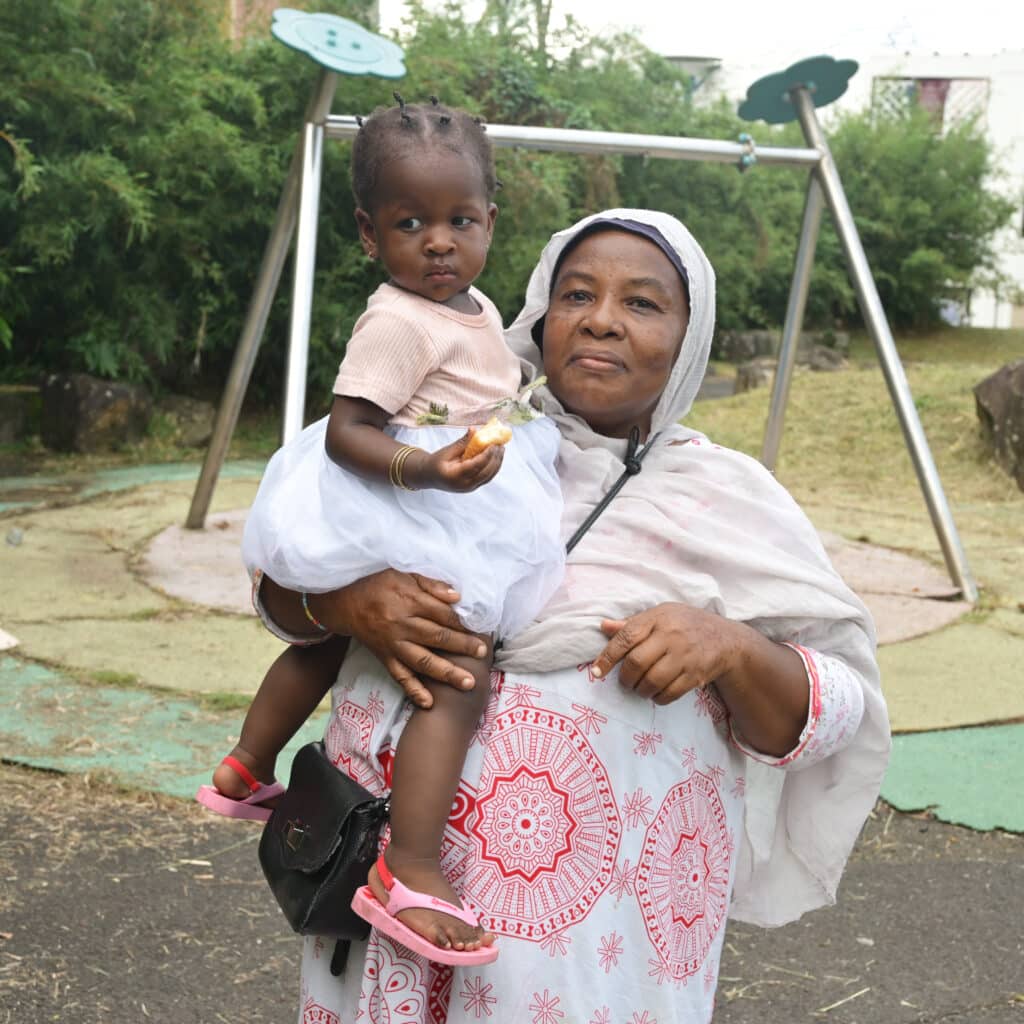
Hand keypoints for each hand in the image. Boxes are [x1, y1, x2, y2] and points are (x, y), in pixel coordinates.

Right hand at [323, 570, 487, 707]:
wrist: (344, 602)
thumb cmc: (377, 584)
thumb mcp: (403, 573)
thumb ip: (431, 584)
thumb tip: (457, 596)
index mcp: (408, 600)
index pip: (442, 613)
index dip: (463, 622)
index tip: (481, 628)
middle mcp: (401, 624)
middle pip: (436, 636)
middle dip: (462, 646)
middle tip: (482, 654)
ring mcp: (393, 644)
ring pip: (422, 661)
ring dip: (446, 673)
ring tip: (467, 683)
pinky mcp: (385, 658)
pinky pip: (400, 677)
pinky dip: (414, 691)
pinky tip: (429, 702)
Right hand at [410, 431, 503, 492]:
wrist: (430, 476)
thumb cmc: (436, 462)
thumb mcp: (447, 451)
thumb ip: (462, 443)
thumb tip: (474, 429)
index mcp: (455, 476)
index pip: (476, 466)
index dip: (487, 455)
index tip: (494, 443)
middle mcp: (464, 485)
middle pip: (486, 472)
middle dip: (495, 458)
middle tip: (500, 444)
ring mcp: (469, 488)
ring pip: (489, 476)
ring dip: (497, 462)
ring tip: (501, 449)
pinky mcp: (473, 486)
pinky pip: (487, 477)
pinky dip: (493, 467)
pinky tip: (496, 456)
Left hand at [590, 603, 742, 704]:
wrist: (726, 639)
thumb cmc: (685, 624)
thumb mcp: (661, 615)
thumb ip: (633, 624)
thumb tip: (604, 626)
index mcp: (658, 618)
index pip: (626, 637)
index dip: (607, 656)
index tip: (596, 672)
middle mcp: (671, 636)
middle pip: (637, 662)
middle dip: (625, 678)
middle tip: (625, 681)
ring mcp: (684, 656)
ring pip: (652, 681)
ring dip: (640, 690)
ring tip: (640, 687)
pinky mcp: (695, 675)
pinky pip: (669, 694)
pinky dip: (657, 698)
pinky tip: (656, 692)